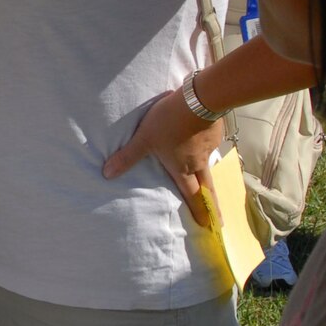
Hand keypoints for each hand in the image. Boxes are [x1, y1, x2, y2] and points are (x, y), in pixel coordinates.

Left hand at [103, 89, 225, 223]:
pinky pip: (209, 144)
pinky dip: (205, 147)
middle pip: (208, 188)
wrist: (199, 99)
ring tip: (207, 181)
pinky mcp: (214, 133)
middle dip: (212, 206)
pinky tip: (200, 138)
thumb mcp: (144, 138)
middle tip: (219, 221)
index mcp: (182, 169)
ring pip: (208, 166)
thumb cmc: (169, 121)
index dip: (199, 212)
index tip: (209, 226)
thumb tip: (107, 174)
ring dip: (208, 176)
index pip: (192, 195)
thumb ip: (127, 156)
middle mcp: (198, 163)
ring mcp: (209, 148)